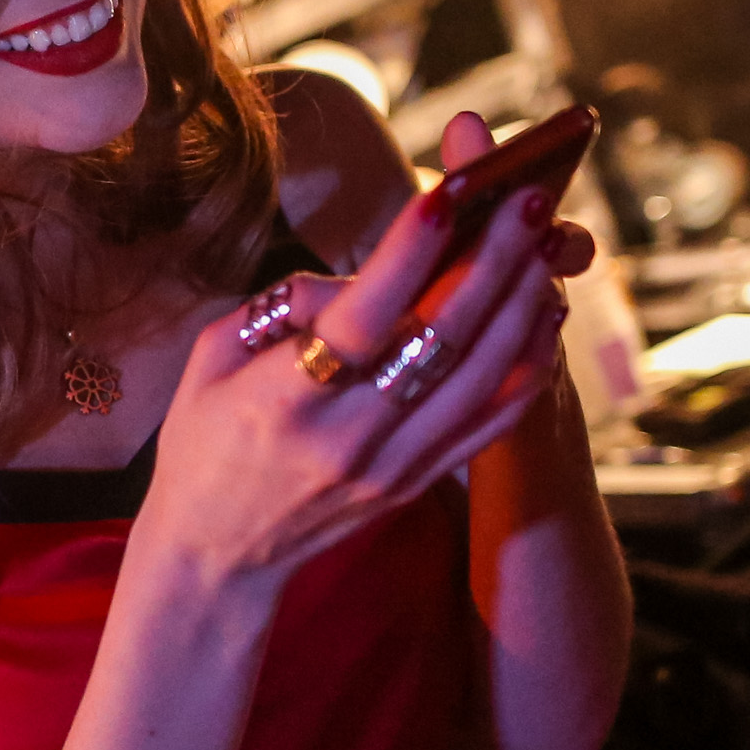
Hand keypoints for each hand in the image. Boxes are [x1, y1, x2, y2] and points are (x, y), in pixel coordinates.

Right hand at [146, 119, 574, 588]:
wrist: (215, 555)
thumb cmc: (204, 441)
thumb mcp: (211, 359)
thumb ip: (285, 305)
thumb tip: (362, 277)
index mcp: (282, 401)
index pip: (360, 321)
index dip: (408, 256)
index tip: (448, 194)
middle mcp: (346, 437)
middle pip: (440, 342)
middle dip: (492, 261)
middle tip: (529, 199)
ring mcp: (391, 465)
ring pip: (481, 378)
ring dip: (522, 304)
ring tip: (544, 241)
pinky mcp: (417, 482)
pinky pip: (490, 423)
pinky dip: (527, 365)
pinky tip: (544, 313)